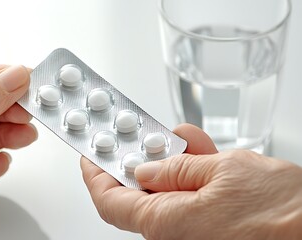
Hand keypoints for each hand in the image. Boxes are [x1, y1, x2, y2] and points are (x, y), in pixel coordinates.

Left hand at [81, 124, 301, 239]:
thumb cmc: (281, 213)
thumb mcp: (223, 172)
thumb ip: (177, 170)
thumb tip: (145, 169)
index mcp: (166, 223)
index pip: (110, 200)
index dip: (95, 174)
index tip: (91, 151)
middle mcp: (174, 233)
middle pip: (136, 192)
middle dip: (141, 157)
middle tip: (146, 134)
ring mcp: (191, 230)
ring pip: (164, 190)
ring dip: (169, 161)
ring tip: (181, 139)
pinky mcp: (208, 225)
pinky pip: (186, 196)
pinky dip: (189, 172)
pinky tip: (199, 152)